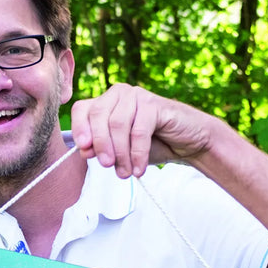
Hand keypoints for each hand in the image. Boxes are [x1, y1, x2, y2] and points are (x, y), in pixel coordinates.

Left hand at [70, 83, 213, 177]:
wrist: (187, 143)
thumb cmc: (151, 145)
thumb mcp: (120, 150)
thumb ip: (101, 149)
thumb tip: (84, 150)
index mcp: (106, 102)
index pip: (82, 109)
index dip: (79, 128)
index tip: (83, 150)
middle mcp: (119, 94)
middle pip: (98, 116)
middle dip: (100, 144)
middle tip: (107, 166)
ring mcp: (137, 96)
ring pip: (117, 124)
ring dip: (120, 153)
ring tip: (125, 173)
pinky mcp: (155, 104)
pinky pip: (139, 131)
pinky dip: (137, 153)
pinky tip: (139, 169)